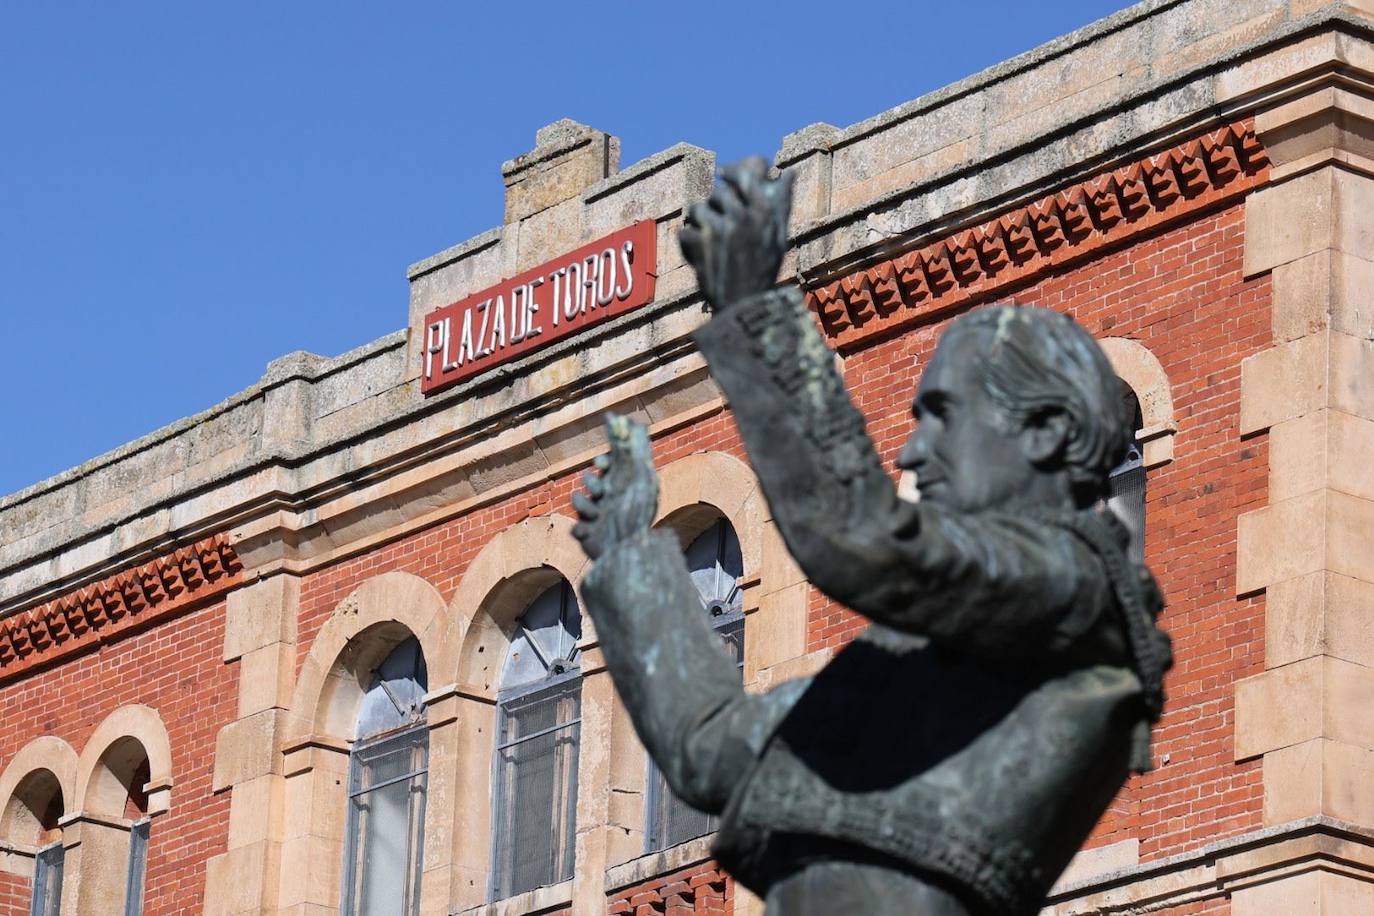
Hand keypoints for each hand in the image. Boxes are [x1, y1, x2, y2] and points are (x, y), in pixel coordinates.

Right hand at [572, 413, 659, 558]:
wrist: (628, 551)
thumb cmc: (635, 512)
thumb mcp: (637, 475)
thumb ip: (631, 447)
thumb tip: (623, 418)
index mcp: (627, 486)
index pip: (610, 466)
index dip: (603, 461)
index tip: (604, 463)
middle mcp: (614, 500)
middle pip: (591, 481)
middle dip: (592, 483)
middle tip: (602, 492)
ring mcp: (601, 518)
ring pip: (578, 502)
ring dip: (585, 506)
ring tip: (597, 515)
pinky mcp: (591, 537)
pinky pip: (575, 528)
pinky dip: (581, 529)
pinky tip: (591, 531)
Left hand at [679, 157, 793, 310]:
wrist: (744, 306)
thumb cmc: (763, 271)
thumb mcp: (778, 236)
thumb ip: (781, 203)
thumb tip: (788, 173)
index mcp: (764, 210)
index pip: (747, 172)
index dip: (733, 172)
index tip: (724, 173)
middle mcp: (742, 214)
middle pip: (719, 192)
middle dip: (715, 205)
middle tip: (718, 220)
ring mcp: (719, 227)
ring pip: (697, 208)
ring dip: (699, 222)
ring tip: (707, 239)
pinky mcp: (700, 242)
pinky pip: (685, 230)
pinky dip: (688, 243)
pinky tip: (699, 256)